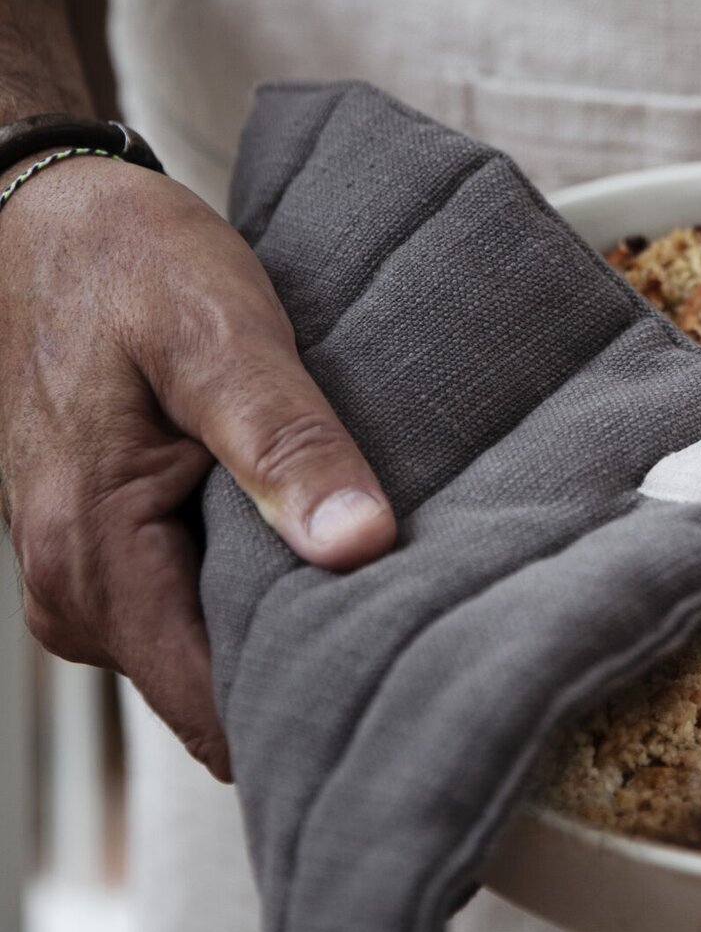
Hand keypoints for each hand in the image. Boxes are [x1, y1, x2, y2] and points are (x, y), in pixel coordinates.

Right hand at [0, 157, 397, 778]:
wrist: (52, 221)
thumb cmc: (129, 264)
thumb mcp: (220, 335)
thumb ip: (285, 444)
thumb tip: (357, 544)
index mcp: (92, 554)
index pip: (214, 709)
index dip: (312, 707)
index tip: (405, 681)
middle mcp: (75, 591)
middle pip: (216, 697)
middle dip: (311, 671)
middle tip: (417, 623)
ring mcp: (86, 579)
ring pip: (209, 659)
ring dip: (288, 628)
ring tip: (373, 573)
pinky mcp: (108, 556)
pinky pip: (194, 613)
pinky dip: (258, 592)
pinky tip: (314, 546)